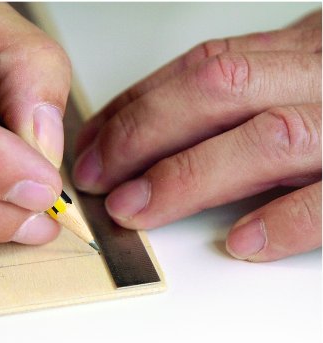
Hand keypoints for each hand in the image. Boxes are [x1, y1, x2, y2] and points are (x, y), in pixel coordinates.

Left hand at [73, 10, 320, 261]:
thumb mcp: (306, 75)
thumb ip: (247, 93)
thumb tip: (153, 128)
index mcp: (304, 47)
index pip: (199, 68)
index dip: (136, 106)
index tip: (93, 144)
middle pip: (218, 89)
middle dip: (143, 135)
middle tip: (97, 179)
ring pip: (266, 138)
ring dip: (188, 178)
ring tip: (136, 210)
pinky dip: (286, 221)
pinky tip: (240, 243)